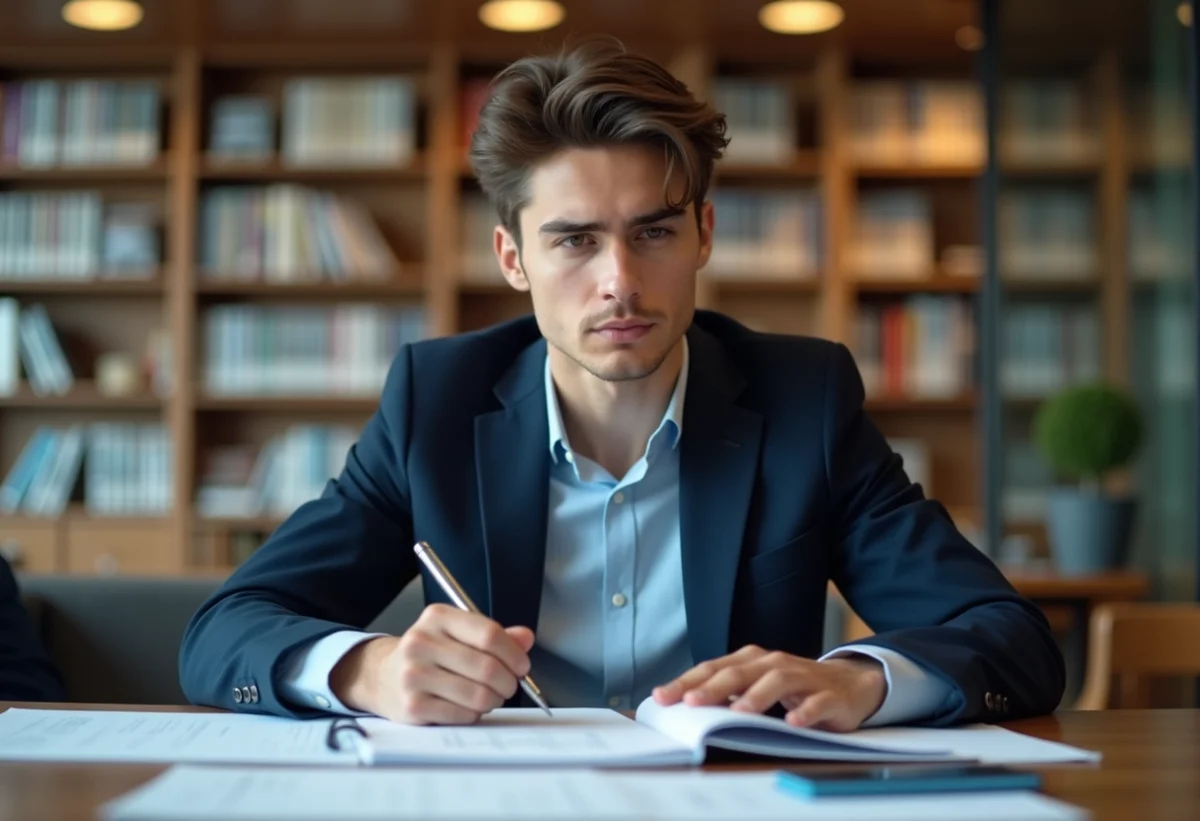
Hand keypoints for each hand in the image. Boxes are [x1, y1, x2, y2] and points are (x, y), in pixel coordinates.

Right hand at [329, 603, 533, 724]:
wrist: (383, 675)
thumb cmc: (429, 654)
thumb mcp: (458, 634)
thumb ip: (494, 635)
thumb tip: (525, 638)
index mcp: (437, 617)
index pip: (489, 634)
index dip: (514, 654)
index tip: (522, 666)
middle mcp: (421, 642)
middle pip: (487, 667)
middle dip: (508, 682)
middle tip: (508, 686)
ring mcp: (414, 675)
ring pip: (478, 695)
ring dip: (493, 700)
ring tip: (488, 696)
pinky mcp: (413, 705)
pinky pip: (463, 715)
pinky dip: (474, 714)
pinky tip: (466, 706)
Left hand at [651, 645, 885, 731]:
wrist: (850, 684)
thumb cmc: (793, 687)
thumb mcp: (757, 686)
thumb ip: (727, 693)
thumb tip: (684, 706)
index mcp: (752, 661)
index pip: (714, 669)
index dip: (687, 682)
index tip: (661, 697)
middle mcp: (774, 663)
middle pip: (740, 672)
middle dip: (713, 687)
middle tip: (690, 702)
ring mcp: (803, 678)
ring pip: (777, 681)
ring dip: (757, 696)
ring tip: (739, 712)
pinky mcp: (829, 696)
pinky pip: (816, 703)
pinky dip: (805, 712)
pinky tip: (793, 722)